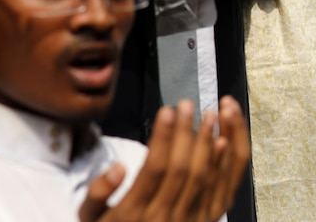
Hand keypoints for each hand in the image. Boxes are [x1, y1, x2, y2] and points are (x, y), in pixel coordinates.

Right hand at [79, 97, 249, 221]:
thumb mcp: (90, 219)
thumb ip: (97, 194)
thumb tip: (117, 168)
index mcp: (134, 214)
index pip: (154, 168)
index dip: (164, 136)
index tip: (167, 110)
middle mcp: (164, 218)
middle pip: (181, 168)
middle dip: (186, 132)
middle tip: (188, 105)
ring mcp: (189, 221)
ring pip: (203, 177)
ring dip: (209, 142)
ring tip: (211, 114)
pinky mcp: (207, 221)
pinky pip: (221, 190)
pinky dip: (225, 164)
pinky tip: (225, 140)